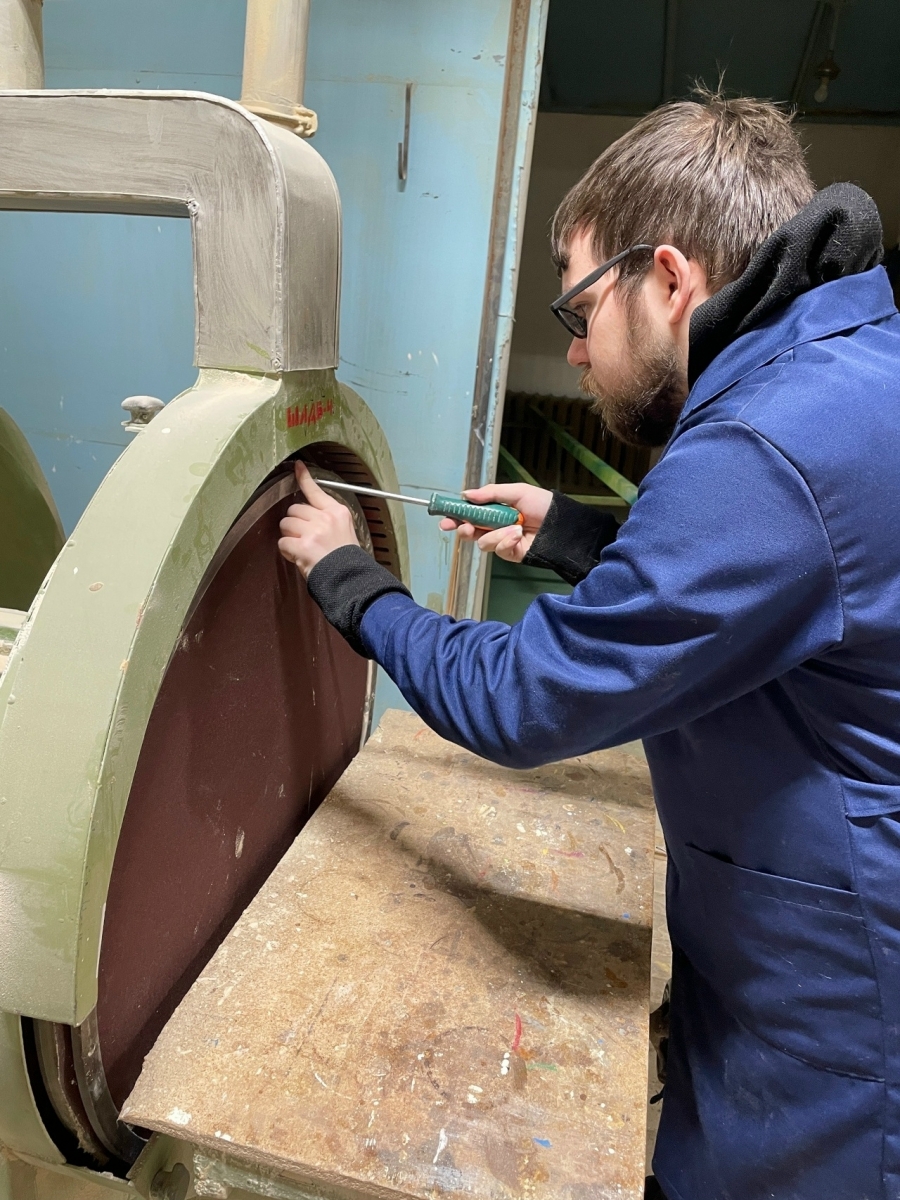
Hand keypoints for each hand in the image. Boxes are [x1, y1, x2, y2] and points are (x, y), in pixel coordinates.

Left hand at [278, 461, 360, 577]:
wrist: (350, 578)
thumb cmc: (347, 560)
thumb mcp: (346, 531)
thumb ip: (328, 521)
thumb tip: (308, 517)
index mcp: (337, 512)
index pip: (316, 490)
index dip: (304, 477)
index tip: (297, 466)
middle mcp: (325, 518)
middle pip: (295, 509)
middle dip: (294, 523)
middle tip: (304, 538)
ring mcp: (313, 531)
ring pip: (286, 523)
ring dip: (289, 536)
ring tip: (303, 548)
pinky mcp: (303, 545)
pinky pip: (283, 542)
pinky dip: (287, 551)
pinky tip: (299, 557)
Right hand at [440, 482, 551, 563]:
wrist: (562, 524)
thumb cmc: (542, 504)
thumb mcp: (517, 492)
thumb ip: (490, 493)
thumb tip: (466, 494)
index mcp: (494, 509)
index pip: (470, 512)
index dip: (456, 515)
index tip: (445, 518)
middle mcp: (495, 525)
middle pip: (470, 530)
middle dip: (463, 529)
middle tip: (463, 528)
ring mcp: (501, 540)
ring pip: (482, 542)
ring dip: (494, 534)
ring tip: (512, 528)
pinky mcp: (509, 553)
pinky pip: (498, 549)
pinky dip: (506, 541)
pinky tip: (517, 535)